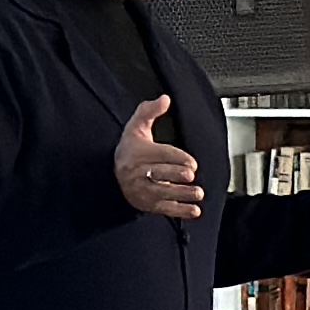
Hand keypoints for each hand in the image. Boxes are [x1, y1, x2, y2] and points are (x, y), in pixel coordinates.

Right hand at [114, 95, 204, 219]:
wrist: (111, 172)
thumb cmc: (130, 148)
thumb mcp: (136, 127)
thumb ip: (149, 111)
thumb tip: (165, 98)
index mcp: (138, 153)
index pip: (159, 154)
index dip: (176, 158)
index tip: (192, 163)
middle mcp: (137, 172)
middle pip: (159, 173)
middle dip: (175, 174)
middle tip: (191, 175)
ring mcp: (142, 190)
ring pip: (162, 192)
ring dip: (181, 194)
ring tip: (198, 192)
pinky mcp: (146, 204)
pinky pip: (163, 209)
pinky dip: (180, 211)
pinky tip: (195, 210)